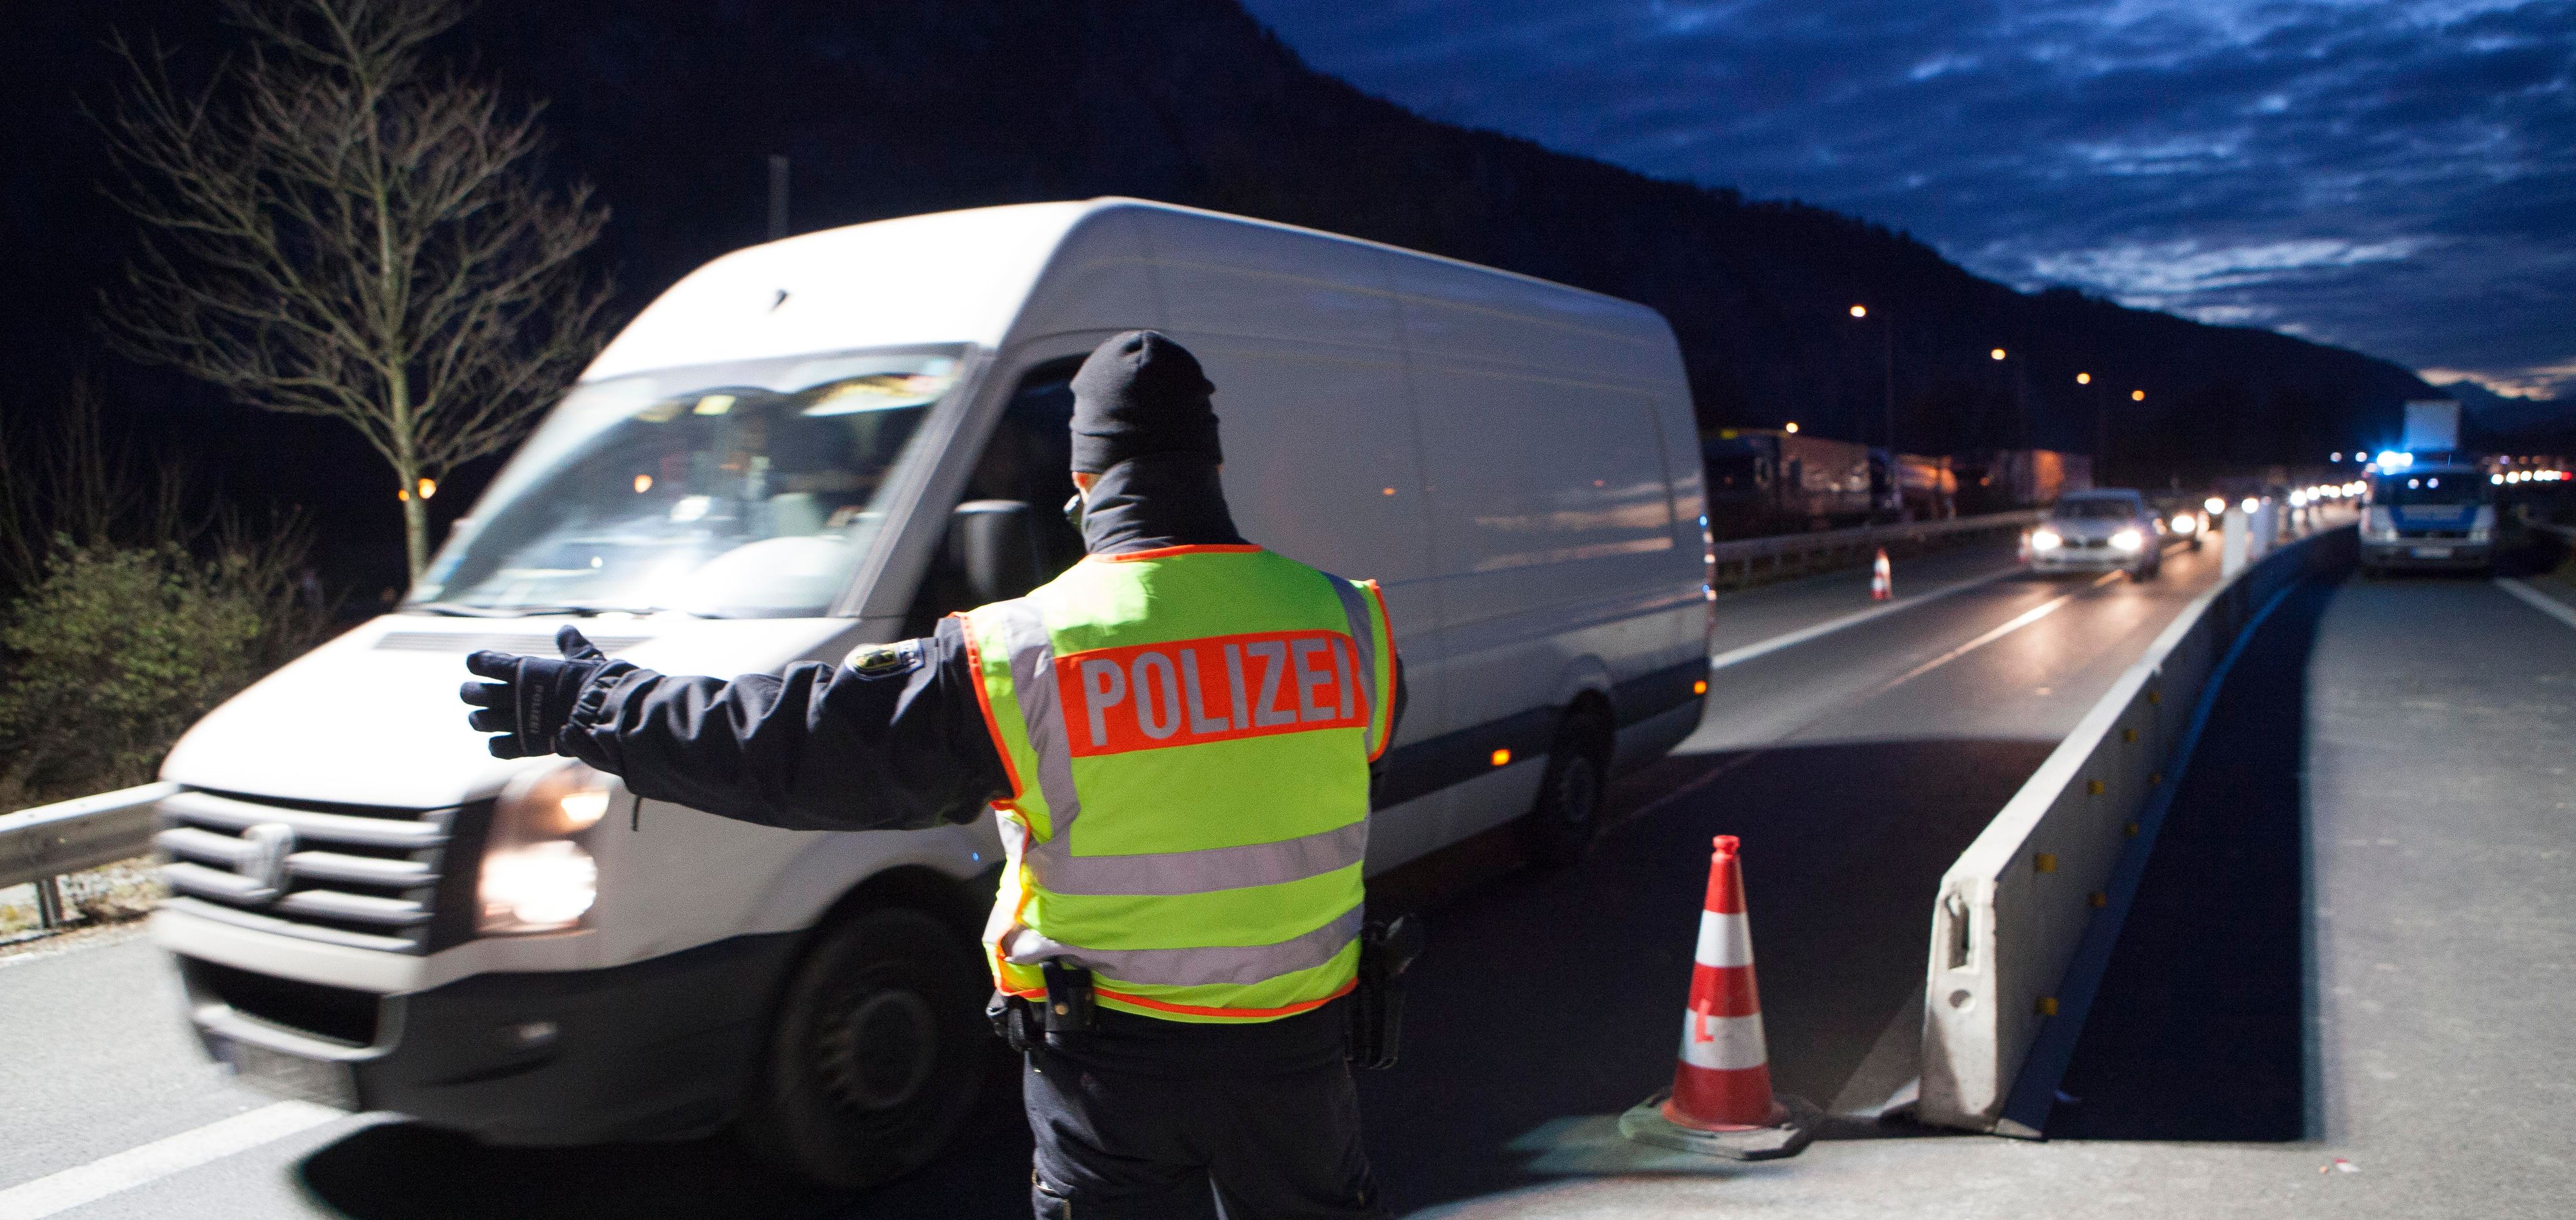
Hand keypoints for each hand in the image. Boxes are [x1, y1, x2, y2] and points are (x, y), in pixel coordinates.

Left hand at [460, 626, 613, 758]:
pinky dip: (496, 745)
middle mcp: (517, 696)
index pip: (486, 663)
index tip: (476, 662)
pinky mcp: (528, 744)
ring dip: (480, 719)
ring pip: (481, 721)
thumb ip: (571, 645)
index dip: (478, 662)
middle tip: (472, 692)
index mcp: (526, 671)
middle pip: (475, 694)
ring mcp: (520, 722)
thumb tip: (565, 629)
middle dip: (471, 693)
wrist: (609, 713)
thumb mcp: (586, 658)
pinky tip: (500, 740)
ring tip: (482, 717)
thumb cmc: (599, 683)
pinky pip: (497, 747)